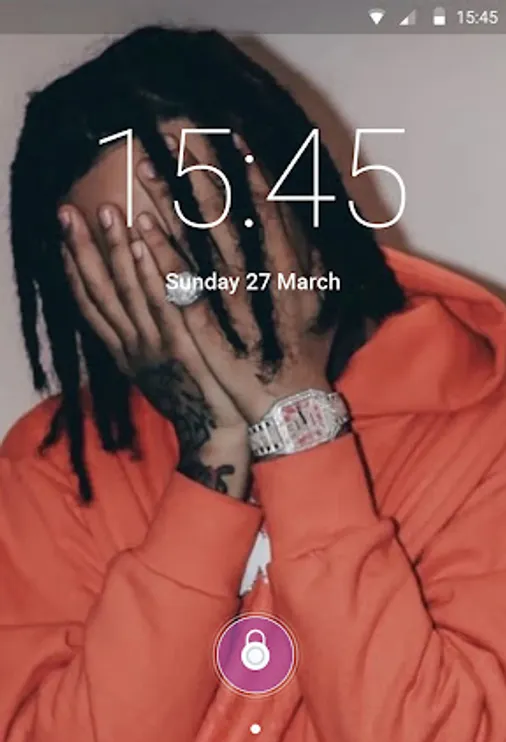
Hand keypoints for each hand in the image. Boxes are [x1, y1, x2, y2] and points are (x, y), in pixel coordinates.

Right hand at [58, 202, 249, 496]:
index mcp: (124, 352)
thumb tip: (139, 308)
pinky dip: (151, 271)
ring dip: (115, 250)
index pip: (90, 306)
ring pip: (128, 292)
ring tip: (107, 212)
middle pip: (100, 293)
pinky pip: (163, 303)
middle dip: (84, 251)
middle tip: (69, 212)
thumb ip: (146, 340)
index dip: (73, 271)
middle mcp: (132, 347)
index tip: (64, 238)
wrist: (215, 436)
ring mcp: (155, 347)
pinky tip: (142, 243)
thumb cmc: (193, 398)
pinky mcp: (182, 347)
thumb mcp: (158, 370)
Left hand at [136, 129, 334, 424]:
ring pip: (197, 244)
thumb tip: (312, 220)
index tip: (234, 138)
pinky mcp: (207, 326)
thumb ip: (318, 260)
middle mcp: (260, 282)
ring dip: (171, 203)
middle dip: (201, 174)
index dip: (251, 173)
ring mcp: (230, 303)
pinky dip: (161, 256)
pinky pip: (180, 285)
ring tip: (146, 169)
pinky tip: (141, 230)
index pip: (270, 212)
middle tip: (176, 138)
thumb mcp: (326, 302)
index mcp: (292, 271)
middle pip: (226, 219)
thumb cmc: (308, 352)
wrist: (289, 405)